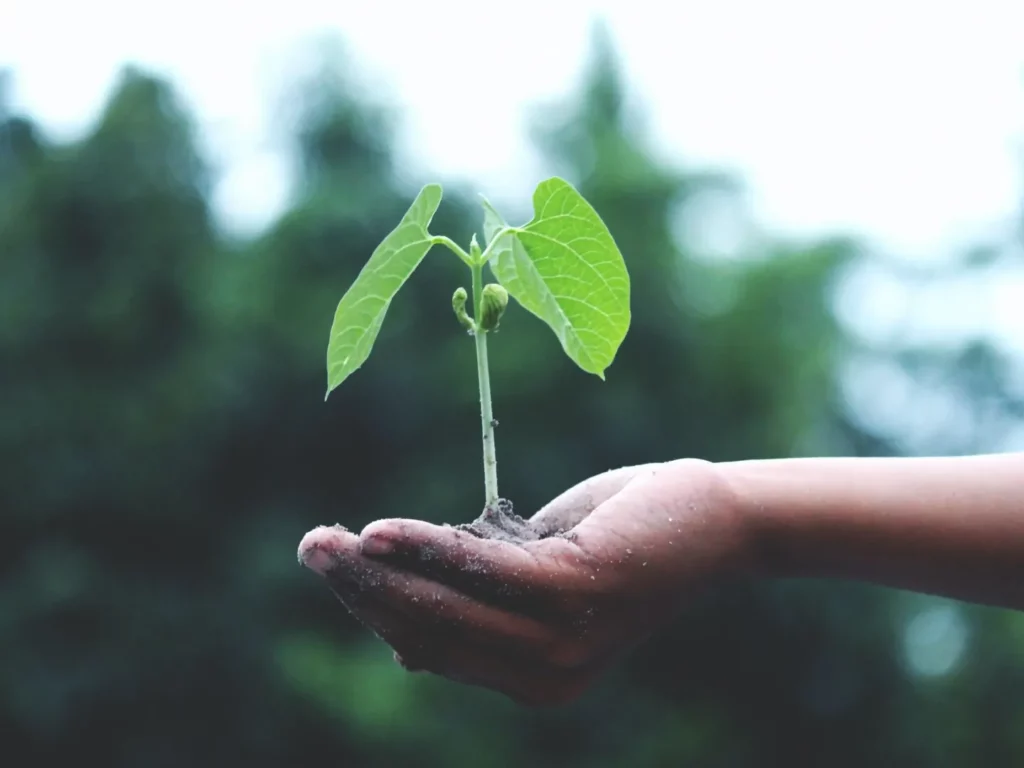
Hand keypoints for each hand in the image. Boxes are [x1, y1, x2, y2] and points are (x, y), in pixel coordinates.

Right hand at [298, 459, 749, 706]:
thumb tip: (402, 644)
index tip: (336, 567)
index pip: (433, 647)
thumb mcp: (539, 575)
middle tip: (310, 548)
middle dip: (361, 592)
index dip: (376, 610)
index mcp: (533, 678)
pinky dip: (427, 549)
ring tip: (326, 541)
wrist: (714, 520)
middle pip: (428, 632)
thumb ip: (480, 604)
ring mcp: (562, 642)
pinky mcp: (576, 593)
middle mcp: (545, 677)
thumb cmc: (621, 538)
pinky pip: (481, 571)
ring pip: (445, 607)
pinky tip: (380, 532)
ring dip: (378, 571)